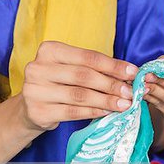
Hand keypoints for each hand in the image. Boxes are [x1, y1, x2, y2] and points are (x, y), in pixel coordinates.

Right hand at [21, 42, 137, 130]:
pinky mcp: (38, 111)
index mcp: (49, 50)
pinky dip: (93, 112)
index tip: (133, 73)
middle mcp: (38, 68)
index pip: (87, 57)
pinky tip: (107, 112)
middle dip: (111, 84)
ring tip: (124, 105)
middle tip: (130, 93)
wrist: (30, 109)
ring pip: (79, 95)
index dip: (112, 65)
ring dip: (105, 100)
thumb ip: (93, 70)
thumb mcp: (70, 70)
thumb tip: (127, 76)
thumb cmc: (57, 85)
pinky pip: (72, 112)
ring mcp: (35, 90)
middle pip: (83, 75)